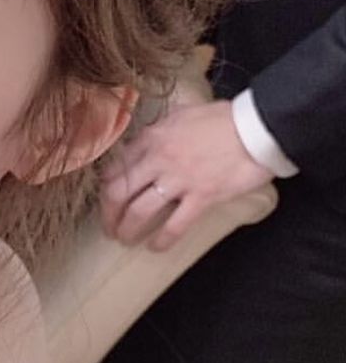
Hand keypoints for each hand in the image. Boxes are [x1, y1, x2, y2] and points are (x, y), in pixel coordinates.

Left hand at [99, 100, 272, 251]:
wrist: (257, 127)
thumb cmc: (223, 119)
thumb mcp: (182, 114)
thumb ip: (160, 129)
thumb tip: (148, 140)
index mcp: (151, 138)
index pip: (116, 167)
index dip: (106, 187)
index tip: (106, 199)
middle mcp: (158, 160)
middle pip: (118, 192)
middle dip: (108, 214)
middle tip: (108, 227)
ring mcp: (179, 180)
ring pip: (139, 211)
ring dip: (127, 229)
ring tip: (125, 239)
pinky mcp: (201, 197)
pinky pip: (174, 225)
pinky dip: (162, 240)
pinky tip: (155, 247)